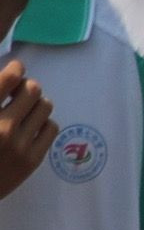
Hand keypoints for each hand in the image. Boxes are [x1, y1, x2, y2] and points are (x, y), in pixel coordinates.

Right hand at [0, 61, 49, 199]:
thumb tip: (12, 74)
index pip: (8, 79)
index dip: (15, 69)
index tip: (16, 69)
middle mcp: (2, 128)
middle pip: (32, 89)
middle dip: (26, 88)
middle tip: (18, 94)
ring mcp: (18, 146)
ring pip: (45, 106)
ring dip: (36, 105)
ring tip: (25, 112)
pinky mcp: (32, 161)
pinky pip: (51, 128)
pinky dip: (42, 124)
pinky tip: (30, 129)